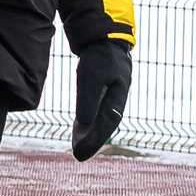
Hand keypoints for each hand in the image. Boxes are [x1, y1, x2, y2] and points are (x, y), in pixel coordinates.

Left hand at [71, 42, 130, 160]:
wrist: (104, 39)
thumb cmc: (98, 56)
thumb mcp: (90, 74)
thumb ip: (88, 97)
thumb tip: (84, 122)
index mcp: (118, 94)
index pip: (107, 122)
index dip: (95, 138)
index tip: (82, 151)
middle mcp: (117, 98)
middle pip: (106, 125)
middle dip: (93, 141)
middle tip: (79, 156)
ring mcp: (111, 96)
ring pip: (101, 120)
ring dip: (91, 134)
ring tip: (78, 149)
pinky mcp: (103, 93)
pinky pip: (97, 112)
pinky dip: (88, 124)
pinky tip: (79, 133)